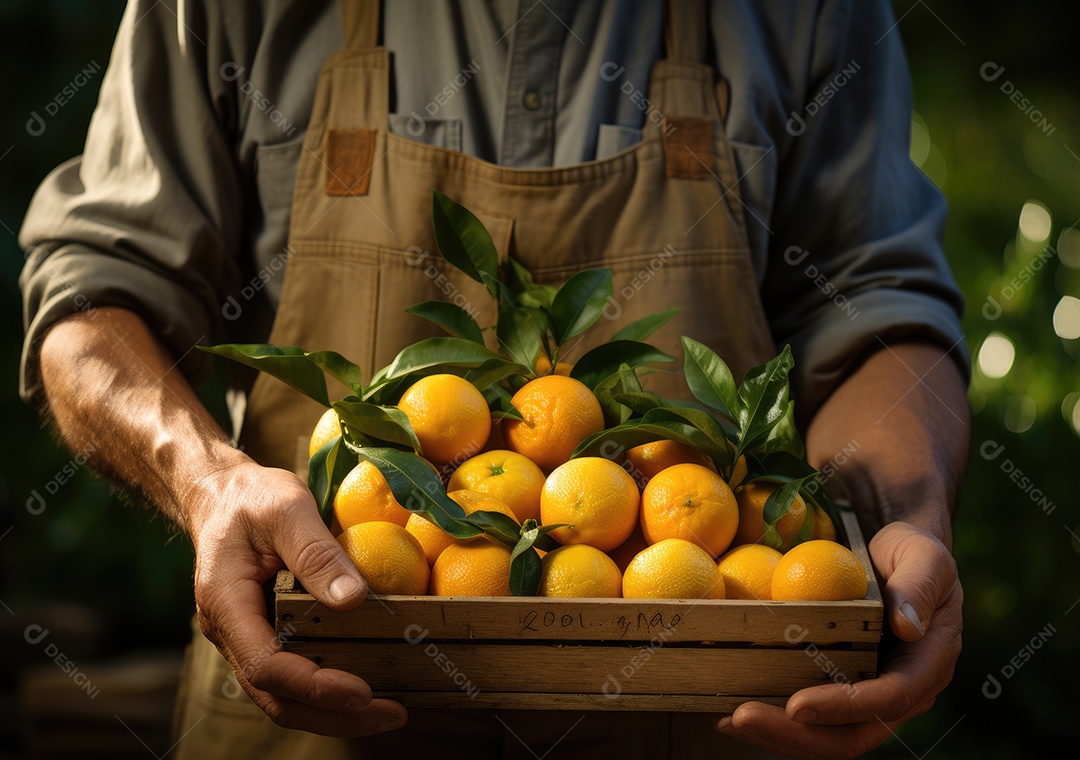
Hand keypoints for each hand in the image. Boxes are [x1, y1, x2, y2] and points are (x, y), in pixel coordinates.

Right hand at [189, 460, 407, 736]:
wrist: (221, 494)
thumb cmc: (250, 497)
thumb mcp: (286, 508)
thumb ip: (316, 553)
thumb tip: (353, 599)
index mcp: (226, 603)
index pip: (267, 666)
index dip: (314, 686)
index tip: (362, 691)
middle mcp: (231, 631)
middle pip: (276, 697)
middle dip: (333, 714)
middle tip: (392, 715)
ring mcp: (246, 637)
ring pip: (282, 695)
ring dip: (332, 711)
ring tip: (387, 711)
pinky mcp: (264, 634)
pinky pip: (290, 675)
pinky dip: (325, 690)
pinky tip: (366, 686)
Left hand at [716, 521, 962, 757]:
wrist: (896, 557)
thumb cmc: (911, 553)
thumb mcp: (924, 557)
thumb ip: (919, 587)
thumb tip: (907, 627)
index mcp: (925, 668)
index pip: (888, 701)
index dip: (844, 708)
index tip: (797, 706)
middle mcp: (898, 694)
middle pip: (850, 736)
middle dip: (794, 735)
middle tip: (742, 717)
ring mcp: (866, 696)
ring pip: (823, 736)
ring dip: (774, 734)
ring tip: (726, 719)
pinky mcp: (838, 689)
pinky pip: (807, 717)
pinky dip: (770, 717)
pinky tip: (726, 707)